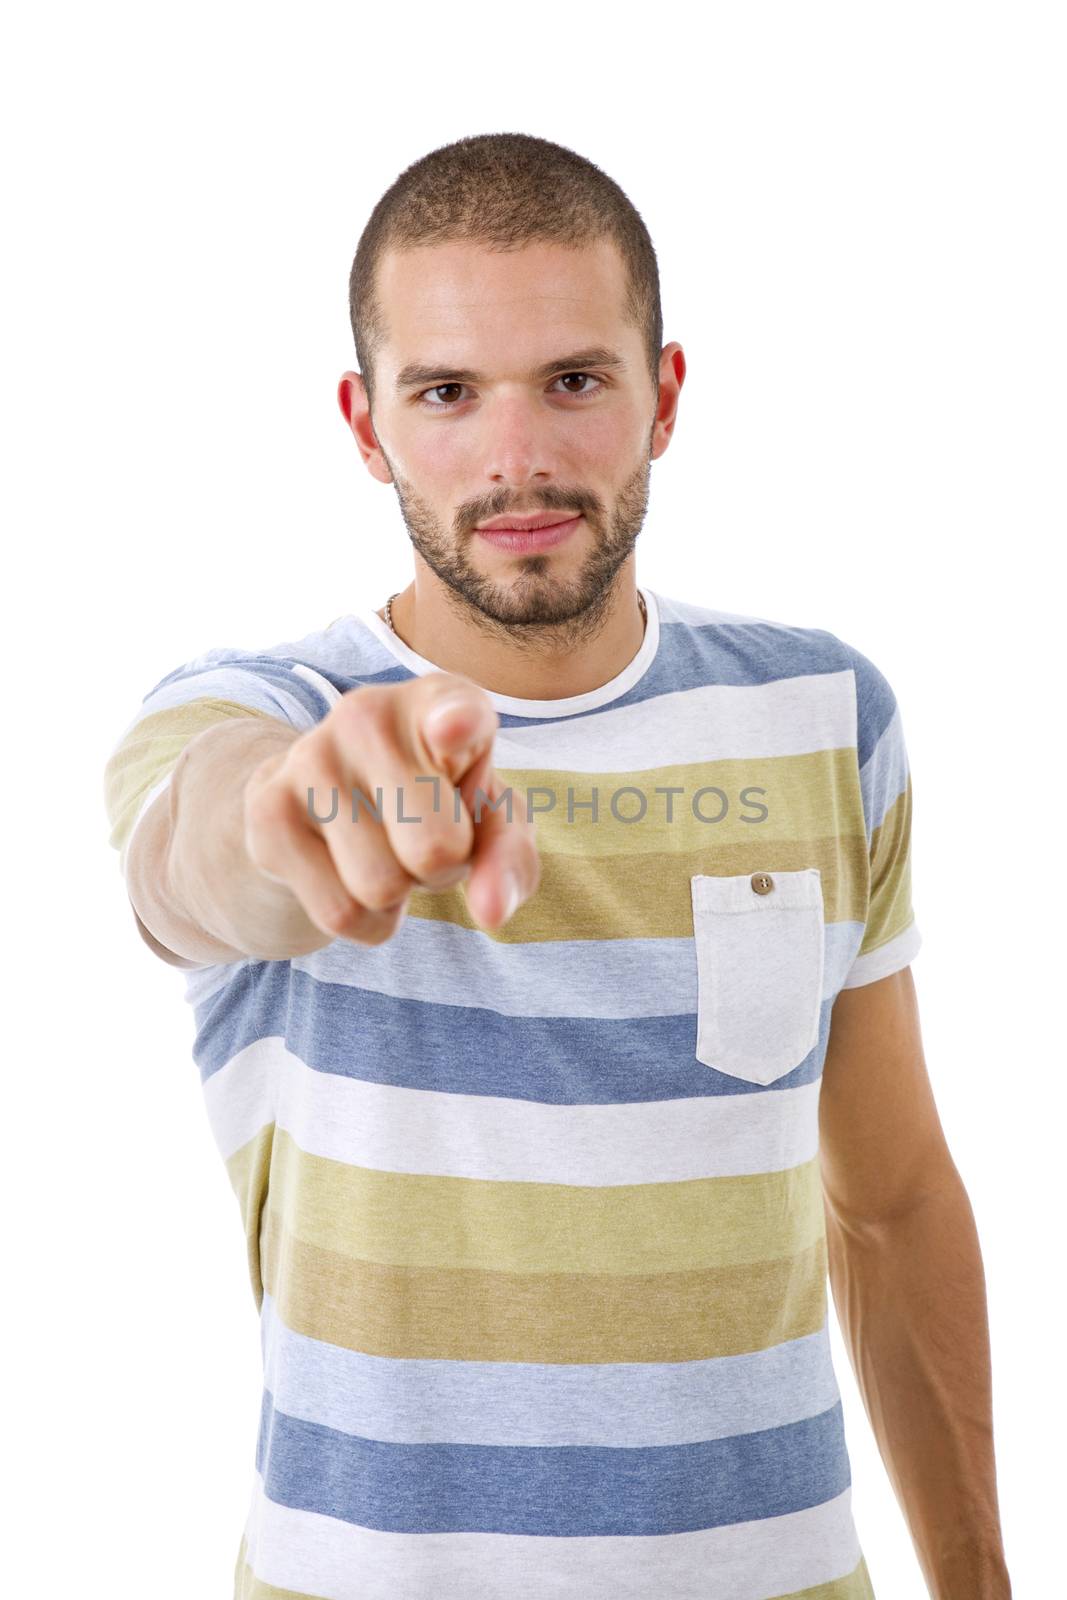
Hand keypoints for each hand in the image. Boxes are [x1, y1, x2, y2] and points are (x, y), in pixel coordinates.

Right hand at [241, 673, 538, 944]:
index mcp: (438, 701)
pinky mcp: (267, 809)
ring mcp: (309, 756)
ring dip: (397, 897)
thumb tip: (491, 913)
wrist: (319, 811)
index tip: (455, 730)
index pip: (456, 710)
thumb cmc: (430, 807)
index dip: (459, 724)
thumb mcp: (487, 824)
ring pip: (381, 887)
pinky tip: (350, 876)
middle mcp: (368, 714)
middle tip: (422, 839)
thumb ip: (509, 858)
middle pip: (436, 850)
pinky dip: (364, 920)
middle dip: (442, 871)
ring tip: (386, 852)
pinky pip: (339, 912)